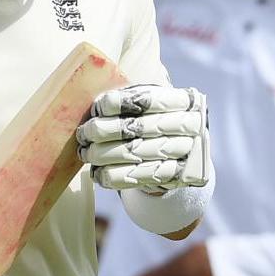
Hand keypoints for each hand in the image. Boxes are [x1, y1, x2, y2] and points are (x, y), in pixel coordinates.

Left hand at [79, 85, 210, 193]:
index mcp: (185, 101)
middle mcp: (190, 126)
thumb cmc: (156, 121)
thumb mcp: (152, 103)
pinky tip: (97, 172)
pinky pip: (136, 177)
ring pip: (134, 153)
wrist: (180, 155)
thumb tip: (95, 104)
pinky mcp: (175, 176)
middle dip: (104, 131)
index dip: (120, 103)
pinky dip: (111, 175)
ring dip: (102, 154)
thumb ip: (130, 98)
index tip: (98, 108)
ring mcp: (185, 153)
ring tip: (86, 152)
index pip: (148, 99)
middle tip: (84, 133)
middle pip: (138, 127)